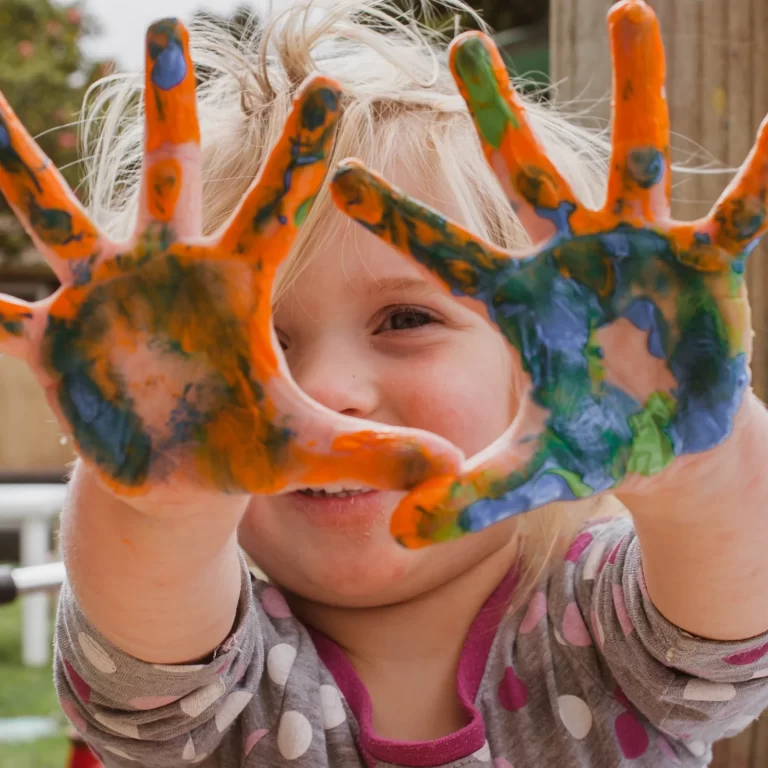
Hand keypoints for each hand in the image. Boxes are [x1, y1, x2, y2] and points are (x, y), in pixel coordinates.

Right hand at [0, 19, 460, 506]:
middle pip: (171, 175)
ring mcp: (105, 300)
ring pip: (57, 219)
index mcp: (235, 288)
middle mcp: (169, 272)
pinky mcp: (56, 344)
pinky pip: (8, 317)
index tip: (330, 86)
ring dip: (20, 169)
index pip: (276, 211)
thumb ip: (372, 454)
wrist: (184, 475)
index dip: (302, 156)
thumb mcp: (308, 450)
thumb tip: (450, 472)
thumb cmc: (247, 447)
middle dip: (169, 104)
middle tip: (170, 23)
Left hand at [331, 0, 765, 547]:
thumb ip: (463, 496)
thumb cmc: (590, 443)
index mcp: (519, 301)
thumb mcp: (526, 471)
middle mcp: (571, 259)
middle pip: (524, 175)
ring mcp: (638, 251)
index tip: (336, 175)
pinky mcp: (703, 265)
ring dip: (637, 92)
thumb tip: (395, 538)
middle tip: (464, 42)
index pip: (444, 255)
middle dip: (497, 112)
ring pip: (634, 159)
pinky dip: (760, 173)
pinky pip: (737, 211)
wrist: (662, 440)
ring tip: (630, 12)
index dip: (394, 220)